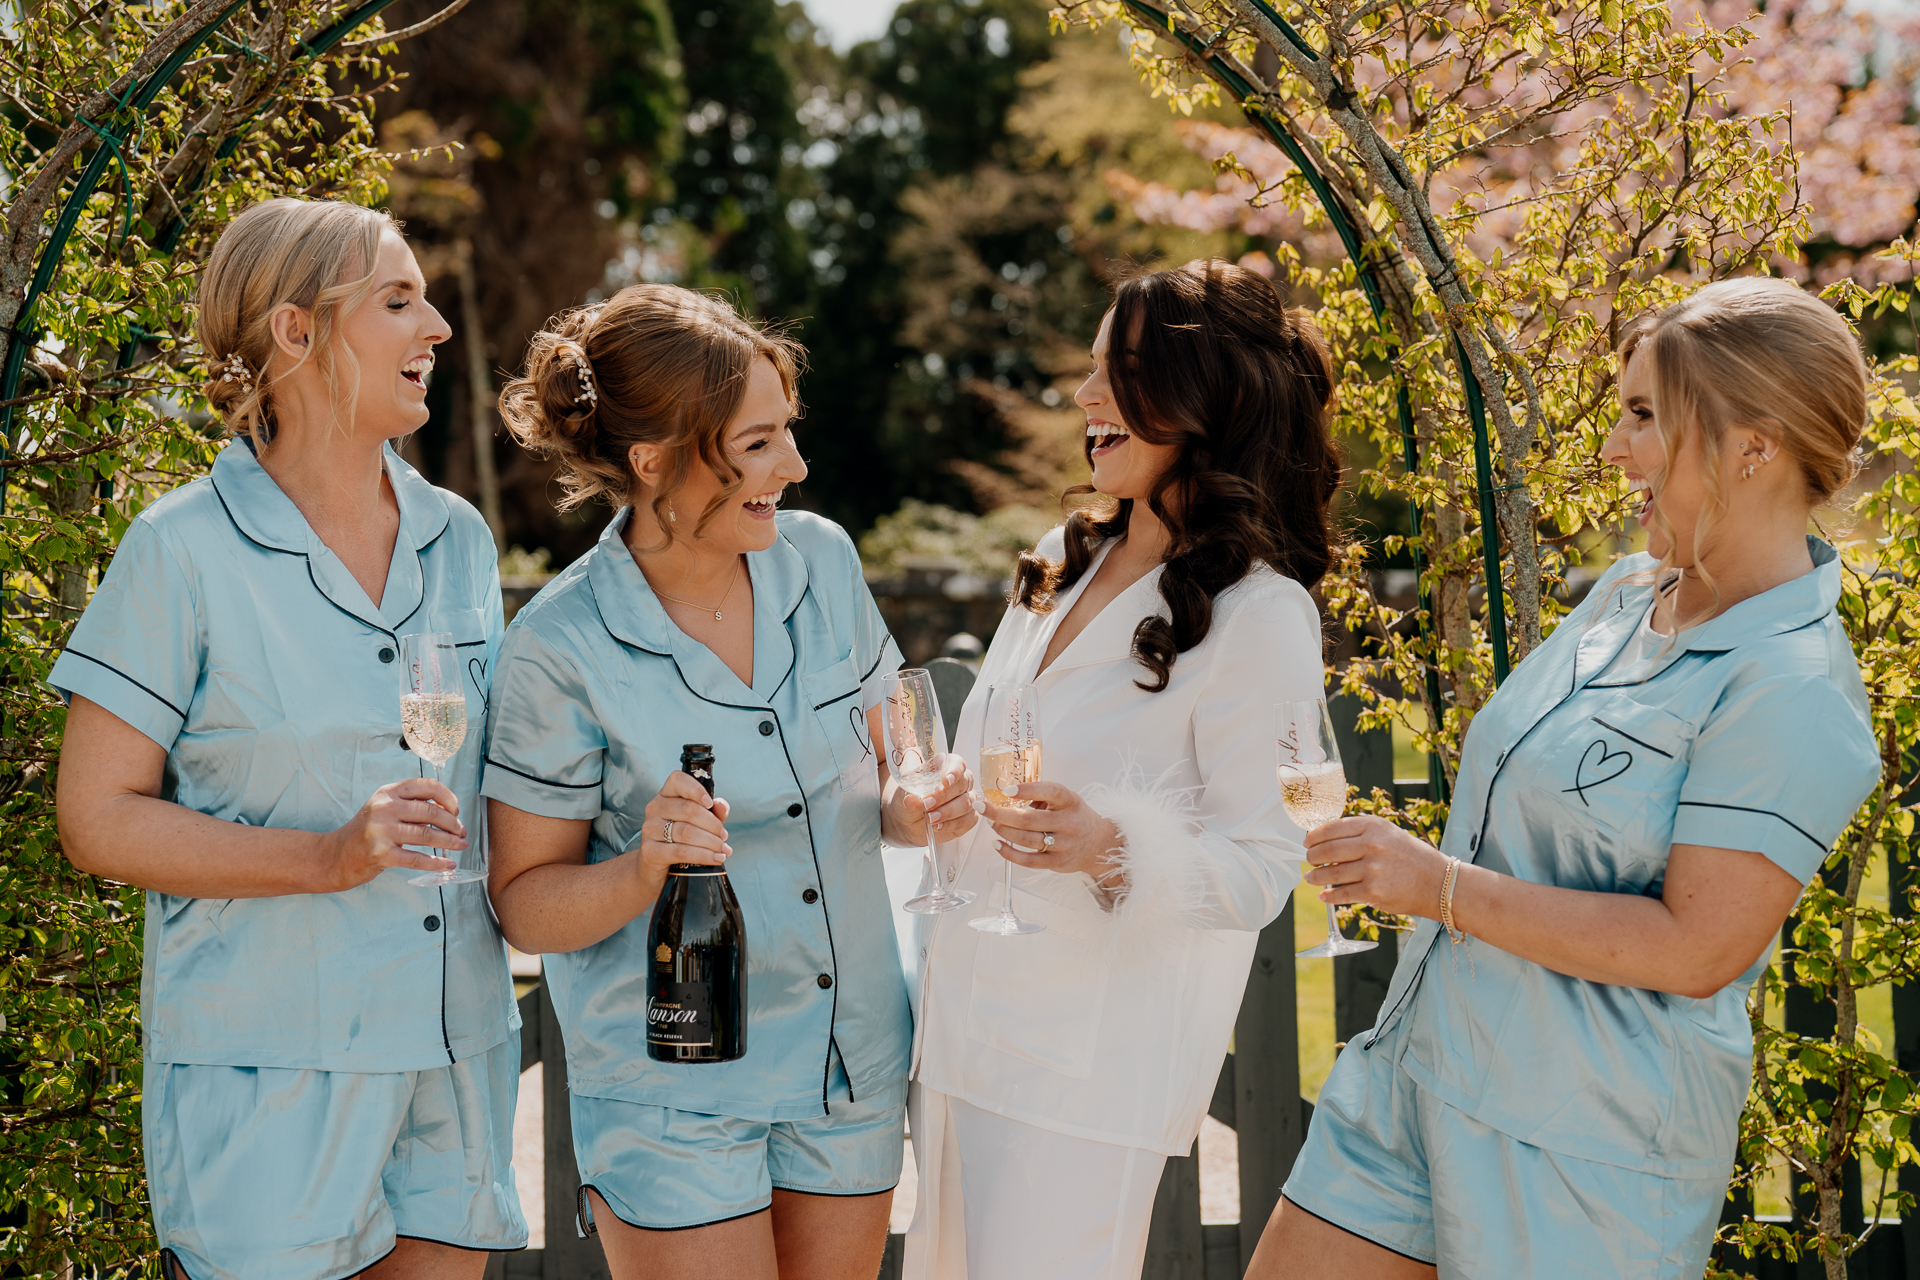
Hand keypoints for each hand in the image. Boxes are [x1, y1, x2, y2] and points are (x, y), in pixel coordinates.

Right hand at [316, 778, 466, 891]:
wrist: (334, 856)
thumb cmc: (364, 832)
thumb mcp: (384, 809)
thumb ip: (410, 806)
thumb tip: (448, 813)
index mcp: (388, 793)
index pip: (426, 786)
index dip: (448, 797)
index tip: (456, 809)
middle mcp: (384, 808)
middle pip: (430, 812)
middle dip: (453, 823)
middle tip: (462, 832)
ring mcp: (382, 831)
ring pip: (427, 835)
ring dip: (449, 842)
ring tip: (460, 845)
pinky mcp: (381, 854)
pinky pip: (416, 859)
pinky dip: (436, 862)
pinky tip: (447, 864)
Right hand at [628, 770, 732, 897]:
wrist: (656, 867)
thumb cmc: (680, 839)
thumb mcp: (699, 822)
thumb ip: (713, 812)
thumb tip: (722, 806)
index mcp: (666, 795)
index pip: (678, 780)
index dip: (696, 790)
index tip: (710, 803)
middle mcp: (654, 808)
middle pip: (688, 809)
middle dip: (712, 824)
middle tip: (724, 836)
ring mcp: (649, 829)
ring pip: (686, 832)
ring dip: (711, 842)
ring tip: (723, 849)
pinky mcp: (649, 851)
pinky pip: (681, 851)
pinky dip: (703, 855)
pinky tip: (715, 858)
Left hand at [892, 753, 977, 843]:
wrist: (909, 821)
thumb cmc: (911, 799)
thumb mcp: (904, 793)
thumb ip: (909, 793)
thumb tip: (911, 798)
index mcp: (946, 767)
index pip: (958, 764)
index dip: (954, 772)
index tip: (945, 781)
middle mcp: (960, 782)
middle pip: (962, 785)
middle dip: (943, 796)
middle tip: (926, 805)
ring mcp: (966, 800)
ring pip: (966, 804)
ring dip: (946, 812)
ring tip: (929, 818)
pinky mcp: (968, 818)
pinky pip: (968, 820)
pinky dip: (952, 824)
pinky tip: (938, 826)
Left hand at [984, 780, 1122, 883]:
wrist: (1099, 844)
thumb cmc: (1076, 817)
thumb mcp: (1067, 800)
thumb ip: (1043, 796)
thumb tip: (1008, 794)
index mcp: (1071, 802)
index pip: (1051, 792)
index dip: (1028, 790)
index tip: (1007, 790)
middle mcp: (1068, 823)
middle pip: (1028, 819)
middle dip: (1000, 813)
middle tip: (982, 806)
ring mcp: (1063, 845)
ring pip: (1025, 839)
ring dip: (1003, 830)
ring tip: (991, 823)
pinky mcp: (1057, 863)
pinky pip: (1029, 860)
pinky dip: (1010, 853)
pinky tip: (997, 844)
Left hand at [1301, 815, 1449, 919]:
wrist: (1438, 882)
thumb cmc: (1411, 857)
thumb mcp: (1388, 834)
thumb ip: (1360, 833)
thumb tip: (1325, 838)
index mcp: (1374, 826)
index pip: (1332, 828)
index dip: (1314, 836)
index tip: (1307, 842)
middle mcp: (1372, 845)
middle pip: (1327, 850)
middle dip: (1312, 856)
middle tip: (1309, 860)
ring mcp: (1372, 869)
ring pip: (1331, 873)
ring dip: (1316, 876)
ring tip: (1310, 877)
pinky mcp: (1373, 892)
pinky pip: (1342, 893)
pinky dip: (1329, 895)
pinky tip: (1323, 895)